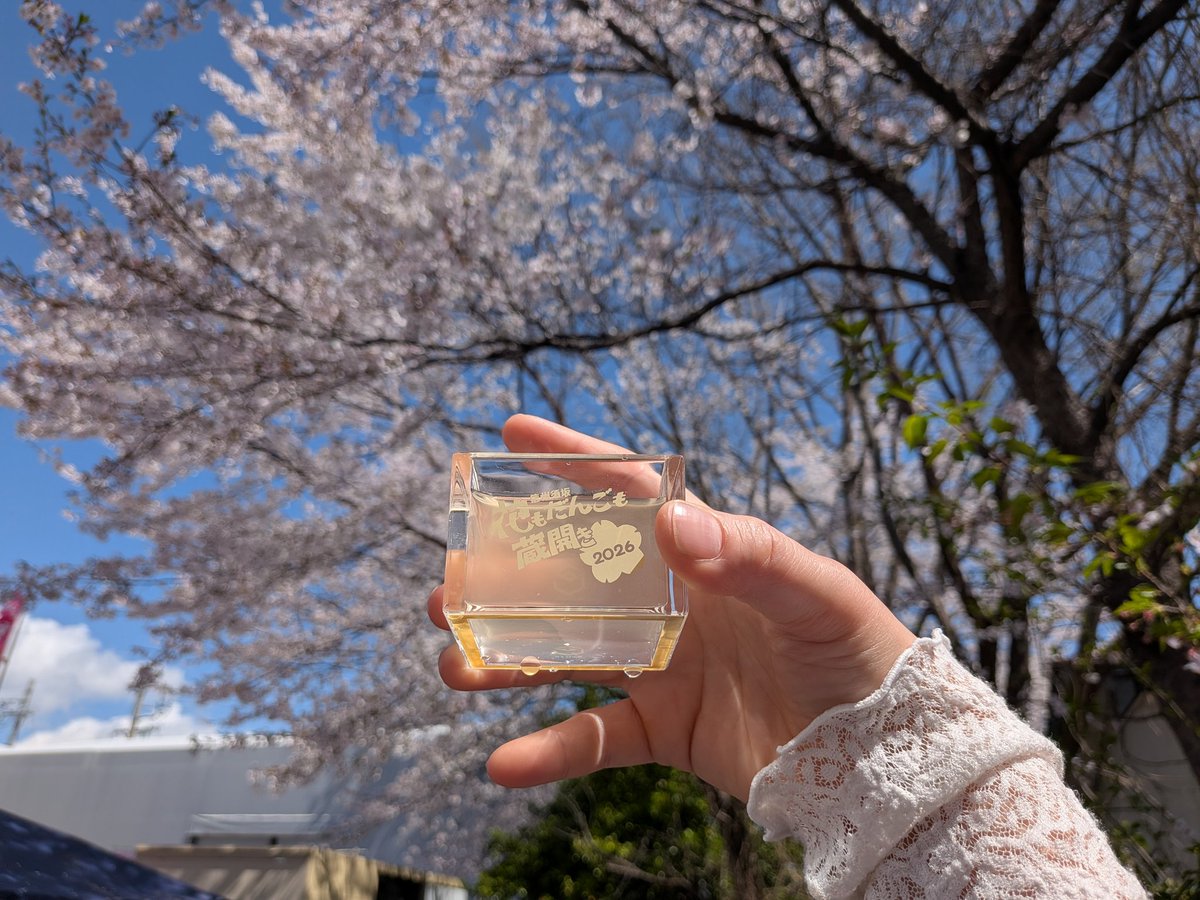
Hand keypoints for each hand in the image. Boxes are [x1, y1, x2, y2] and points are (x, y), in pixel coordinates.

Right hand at [428, 415, 914, 800]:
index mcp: (703, 555)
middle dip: (507, 580)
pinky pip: (593, 741)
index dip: (572, 463)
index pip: (627, 497)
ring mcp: (661, 669)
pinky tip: (503, 762)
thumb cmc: (860, 654)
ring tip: (450, 665)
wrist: (884, 754)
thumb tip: (674, 525)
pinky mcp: (664, 731)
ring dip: (503, 662)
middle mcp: (669, 605)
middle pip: (570, 582)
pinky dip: (548, 753)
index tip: (513, 433)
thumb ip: (752, 555)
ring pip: (563, 658)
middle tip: (450, 586)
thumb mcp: (816, 594)